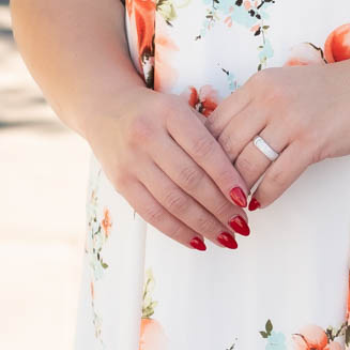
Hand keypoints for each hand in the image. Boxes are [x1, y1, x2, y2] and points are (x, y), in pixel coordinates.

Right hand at [87, 85, 253, 249]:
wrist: (105, 108)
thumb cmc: (155, 112)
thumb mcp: (182, 109)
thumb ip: (209, 136)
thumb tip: (241, 177)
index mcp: (169, 113)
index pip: (204, 151)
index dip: (227, 178)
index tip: (244, 199)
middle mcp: (147, 136)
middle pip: (190, 180)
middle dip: (220, 208)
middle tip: (241, 225)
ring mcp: (131, 161)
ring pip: (172, 202)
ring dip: (203, 225)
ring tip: (226, 238)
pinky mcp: (121, 183)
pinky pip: (152, 214)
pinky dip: (177, 231)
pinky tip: (198, 241)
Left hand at [204, 58, 349, 207]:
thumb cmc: (328, 92)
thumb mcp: (282, 87)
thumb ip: (254, 108)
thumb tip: (222, 141)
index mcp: (257, 85)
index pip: (214, 123)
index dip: (202, 154)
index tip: (198, 174)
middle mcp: (268, 99)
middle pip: (225, 146)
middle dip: (214, 178)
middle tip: (209, 199)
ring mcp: (290, 120)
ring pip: (248, 164)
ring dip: (237, 191)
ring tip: (232, 206)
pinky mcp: (313, 141)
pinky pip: (278, 176)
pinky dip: (266, 194)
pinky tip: (260, 203)